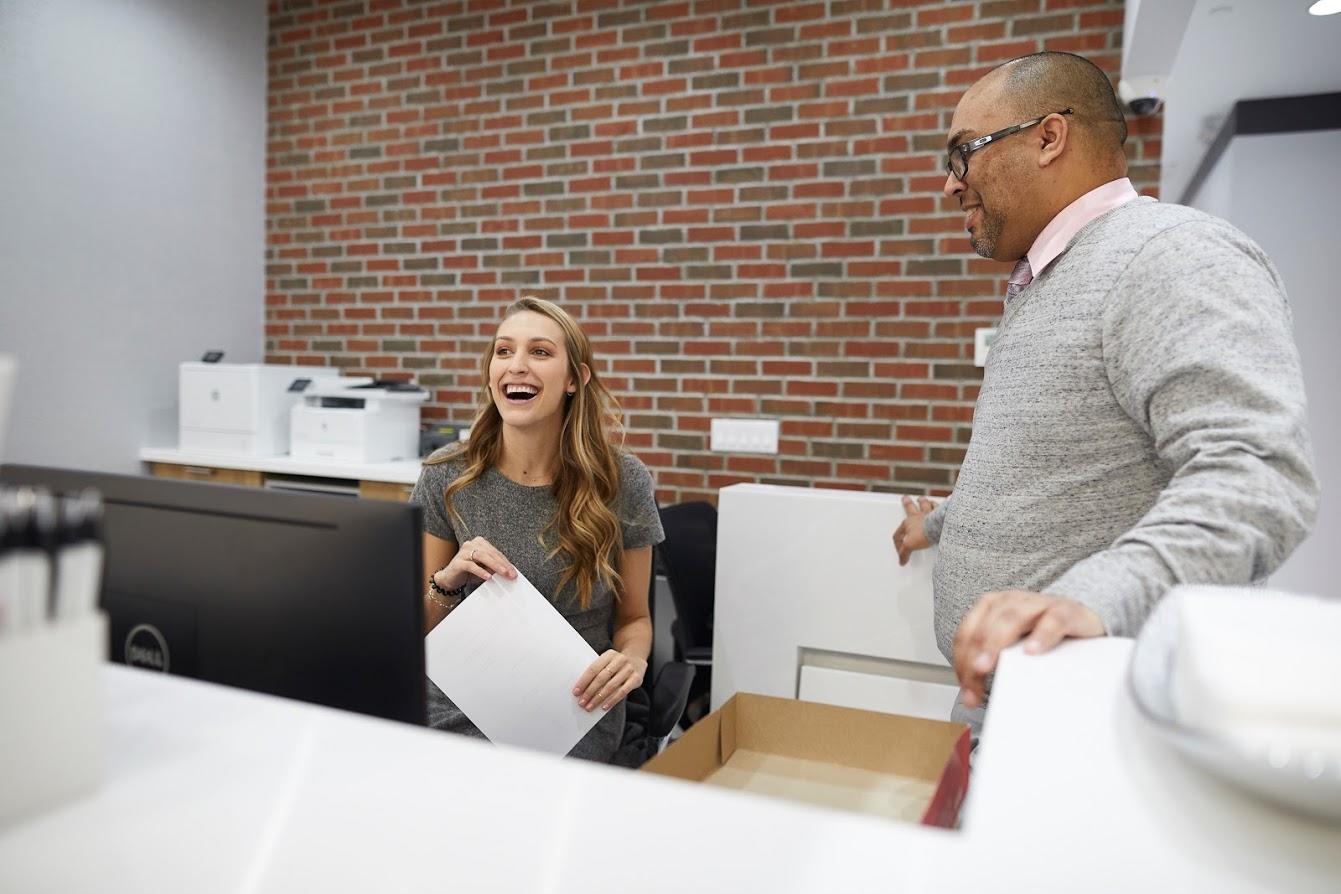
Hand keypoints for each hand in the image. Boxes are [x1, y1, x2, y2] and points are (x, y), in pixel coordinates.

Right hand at [432, 537, 516, 591]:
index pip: (496, 552)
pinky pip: (471, 566)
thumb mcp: (484, 570)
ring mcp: (464, 552)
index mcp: (480, 543)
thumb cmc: (468, 573)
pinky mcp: (458, 562)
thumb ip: (494, 568)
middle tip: (510, 573)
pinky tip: (488, 577)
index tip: (514, 572)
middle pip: (490, 553)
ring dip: (494, 565)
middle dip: (502, 564)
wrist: (449, 579)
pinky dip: (481, 571)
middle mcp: (471, 544)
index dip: (506, 562)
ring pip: (482, 557)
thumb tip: (508, 572)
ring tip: (503, 573)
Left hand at [573, 650, 646, 712]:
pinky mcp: (636, 679)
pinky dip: (612, 700)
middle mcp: (620, 660)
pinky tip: (604, 707)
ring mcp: (629, 669)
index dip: (584, 681)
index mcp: (609, 654)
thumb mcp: (607, 662)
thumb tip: (582, 690)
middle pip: (601, 678)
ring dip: (598, 698)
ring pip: (611, 686)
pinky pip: (622, 692)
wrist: (637, 659)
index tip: (576, 692)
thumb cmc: (615, 664)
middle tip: (581, 702)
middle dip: (589, 692)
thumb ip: (597, 672)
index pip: (593, 668)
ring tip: (590, 706)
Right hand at [893, 495, 935, 565]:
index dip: (898, 544)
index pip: (898, 533)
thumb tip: (902, 561)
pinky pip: (937, 506)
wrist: (938, 527)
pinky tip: (938, 503)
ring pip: (924, 504)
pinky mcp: (939, 513)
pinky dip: (937, 504)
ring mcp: (929, 513)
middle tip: (905, 499)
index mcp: (908, 523)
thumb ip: (905, 553)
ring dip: (922, 501)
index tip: (902, 551)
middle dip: (906, 504)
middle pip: (910, 508)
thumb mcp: (910, 546)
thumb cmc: (924, 533)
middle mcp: (918, 516)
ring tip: (921, 499)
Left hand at [953, 590, 1104, 707]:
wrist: (1083, 621)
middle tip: (973, 677)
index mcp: (993, 608)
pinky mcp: (1066, 611)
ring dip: (996, 644)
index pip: (968, 634)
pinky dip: (1041, 636)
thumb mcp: (1013, 647)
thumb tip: (973, 696)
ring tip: (989, 665)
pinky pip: (1053, 620)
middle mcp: (1012, 601)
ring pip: (1012, 619)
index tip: (966, 689)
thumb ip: (993, 663)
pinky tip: (1032, 651)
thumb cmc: (1043, 633)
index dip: (962, 660)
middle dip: (974, 655)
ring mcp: (1039, 604)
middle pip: (985, 628)